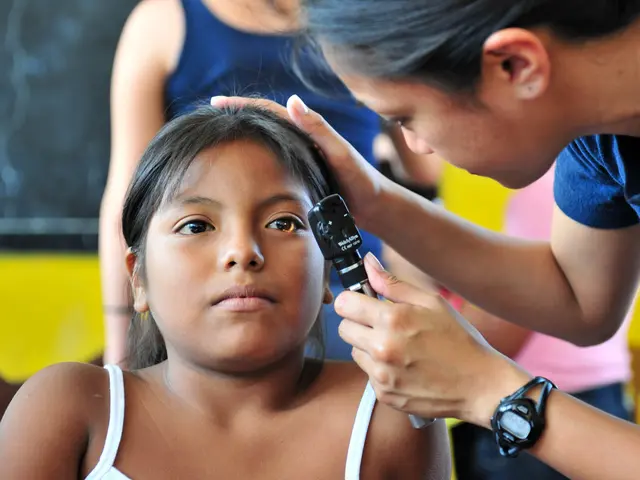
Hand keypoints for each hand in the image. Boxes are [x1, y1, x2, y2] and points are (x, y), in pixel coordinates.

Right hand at [210, 94, 388, 227]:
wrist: (374, 206)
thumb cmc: (361, 180)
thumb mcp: (340, 153)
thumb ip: (319, 129)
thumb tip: (292, 101)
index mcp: (307, 131)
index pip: (268, 111)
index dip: (242, 105)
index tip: (216, 103)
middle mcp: (301, 141)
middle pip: (262, 124)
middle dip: (235, 119)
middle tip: (208, 120)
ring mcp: (299, 158)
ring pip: (264, 145)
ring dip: (241, 141)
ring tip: (215, 143)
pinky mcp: (299, 175)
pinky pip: (271, 165)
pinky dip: (253, 163)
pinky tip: (240, 174)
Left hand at [336, 253, 531, 427]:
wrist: (480, 385)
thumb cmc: (459, 340)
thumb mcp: (431, 303)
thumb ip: (393, 284)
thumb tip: (367, 263)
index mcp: (392, 320)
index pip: (344, 304)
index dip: (352, 300)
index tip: (362, 302)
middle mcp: (382, 348)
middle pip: (344, 328)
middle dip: (359, 323)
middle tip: (383, 325)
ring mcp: (382, 375)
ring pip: (355, 352)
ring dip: (369, 347)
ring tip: (398, 347)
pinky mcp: (384, 394)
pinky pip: (369, 374)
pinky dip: (381, 369)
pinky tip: (404, 366)